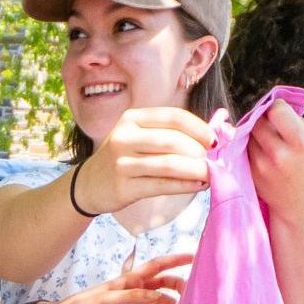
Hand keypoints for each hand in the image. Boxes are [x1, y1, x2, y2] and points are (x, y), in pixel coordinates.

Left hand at [31, 252, 191, 303]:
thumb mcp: (105, 302)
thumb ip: (131, 298)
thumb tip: (157, 296)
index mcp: (127, 281)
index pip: (155, 267)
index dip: (174, 261)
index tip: (194, 258)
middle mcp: (132, 292)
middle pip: (161, 284)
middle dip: (177, 285)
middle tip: (189, 294)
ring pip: (157, 302)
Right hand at [73, 108, 213, 214]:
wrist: (89, 184)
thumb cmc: (124, 158)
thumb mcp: (138, 137)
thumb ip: (169, 134)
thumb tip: (215, 137)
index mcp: (131, 119)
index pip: (173, 117)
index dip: (199, 128)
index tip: (215, 141)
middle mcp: (124, 137)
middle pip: (173, 141)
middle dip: (199, 152)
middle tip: (212, 162)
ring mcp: (122, 162)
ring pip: (170, 165)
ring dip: (197, 171)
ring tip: (210, 175)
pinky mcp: (124, 186)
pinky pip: (162, 185)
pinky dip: (185, 185)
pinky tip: (198, 186)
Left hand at [246, 100, 303, 224]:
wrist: (301, 204)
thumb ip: (294, 121)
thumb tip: (272, 104)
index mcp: (301, 142)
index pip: (277, 110)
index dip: (277, 108)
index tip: (280, 112)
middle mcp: (280, 153)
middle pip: (258, 121)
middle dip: (263, 119)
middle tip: (270, 125)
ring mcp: (262, 164)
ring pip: (248, 134)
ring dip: (254, 133)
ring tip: (268, 141)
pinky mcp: (250, 172)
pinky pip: (243, 148)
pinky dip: (249, 146)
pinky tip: (262, 153)